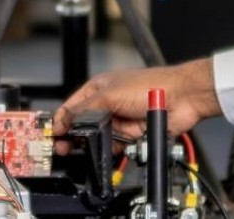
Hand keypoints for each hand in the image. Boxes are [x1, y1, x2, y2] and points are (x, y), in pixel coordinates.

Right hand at [54, 58, 221, 139]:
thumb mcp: (109, 95)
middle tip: (62, 147)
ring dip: (94, 142)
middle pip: (83, 124)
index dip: (61, 120)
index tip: (52, 133)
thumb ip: (85, 109)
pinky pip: (114, 145)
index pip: (72, 106)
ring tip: (87, 146)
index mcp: (99, 88)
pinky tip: (111, 146)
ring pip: (98, 137)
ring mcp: (119, 120)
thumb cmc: (150, 85)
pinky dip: (112, 148)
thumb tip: (64, 121)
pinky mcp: (131, 134)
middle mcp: (107, 104)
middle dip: (73, 135)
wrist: (181, 99)